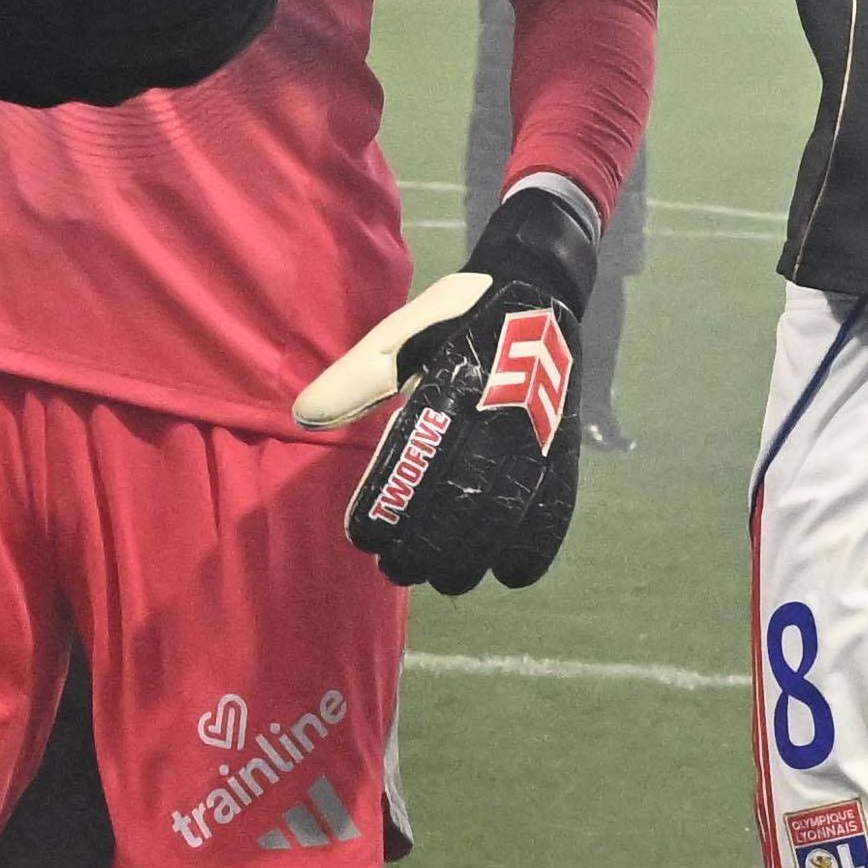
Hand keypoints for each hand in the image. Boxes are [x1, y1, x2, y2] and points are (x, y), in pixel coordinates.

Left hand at [329, 192, 601, 593]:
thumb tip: (304, 414)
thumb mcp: (402, 332)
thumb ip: (357, 377)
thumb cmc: (457, 316)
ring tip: (444, 579)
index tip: (365, 539)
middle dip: (427, 547)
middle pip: (461, 503)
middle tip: (397, 570)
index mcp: (452, 389)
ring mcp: (537, 435)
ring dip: (474, 556)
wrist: (539, 288)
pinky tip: (511, 574)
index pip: (416, 465)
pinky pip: (555, 504)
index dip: (390, 510)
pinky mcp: (563, 445)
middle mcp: (497, 418)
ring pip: (505, 513)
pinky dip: (536, 545)